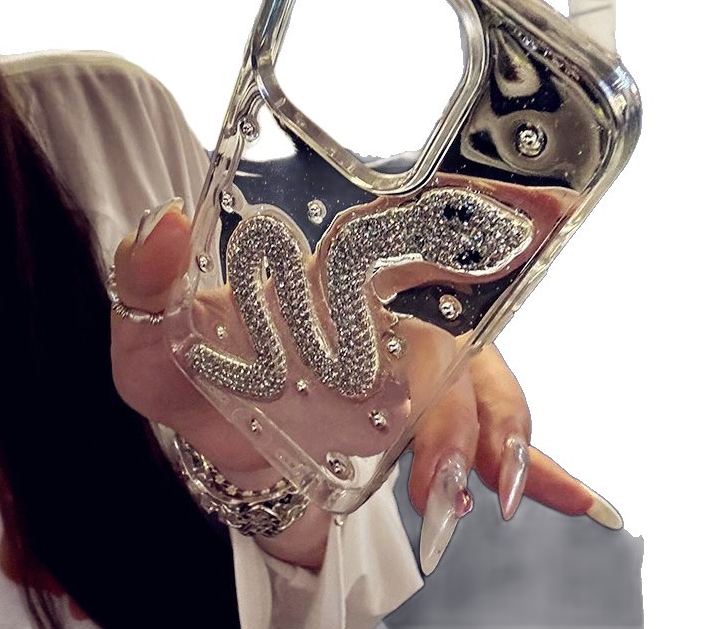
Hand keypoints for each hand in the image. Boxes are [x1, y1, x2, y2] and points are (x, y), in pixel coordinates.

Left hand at [110, 200, 620, 574]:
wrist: (216, 434)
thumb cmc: (191, 373)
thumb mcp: (156, 333)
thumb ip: (149, 280)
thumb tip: (165, 219)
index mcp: (337, 281)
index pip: (406, 262)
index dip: (438, 280)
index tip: (434, 334)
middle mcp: (388, 319)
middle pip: (454, 347)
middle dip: (461, 413)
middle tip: (439, 476)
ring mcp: (413, 375)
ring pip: (485, 394)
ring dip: (499, 443)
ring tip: (490, 497)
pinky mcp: (421, 424)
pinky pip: (491, 436)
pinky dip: (539, 465)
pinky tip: (568, 495)